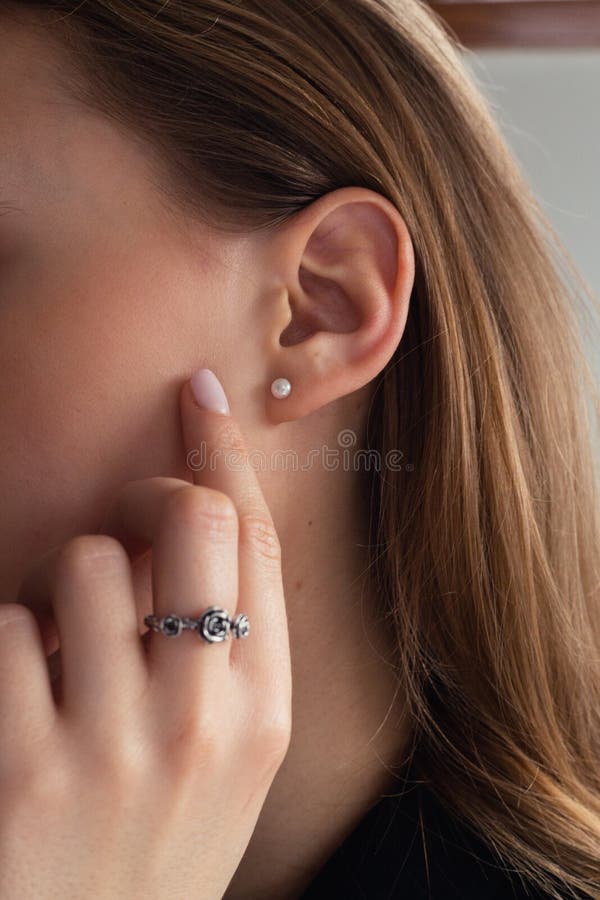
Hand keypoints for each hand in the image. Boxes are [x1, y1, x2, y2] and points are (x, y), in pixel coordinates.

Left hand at [0, 374, 291, 899]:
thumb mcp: (231, 761)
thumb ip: (232, 648)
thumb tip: (198, 518)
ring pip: (88, 561)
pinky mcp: (20, 769)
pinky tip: (21, 689)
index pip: (256, 542)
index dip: (224, 452)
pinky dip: (8, 637)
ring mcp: (110, 748)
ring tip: (60, 635)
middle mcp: (201, 722)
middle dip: (150, 493)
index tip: (199, 394)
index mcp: (264, 714)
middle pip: (191, 521)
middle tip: (130, 517)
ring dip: (65, 578)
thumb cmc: (158, 848)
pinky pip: (7, 628)